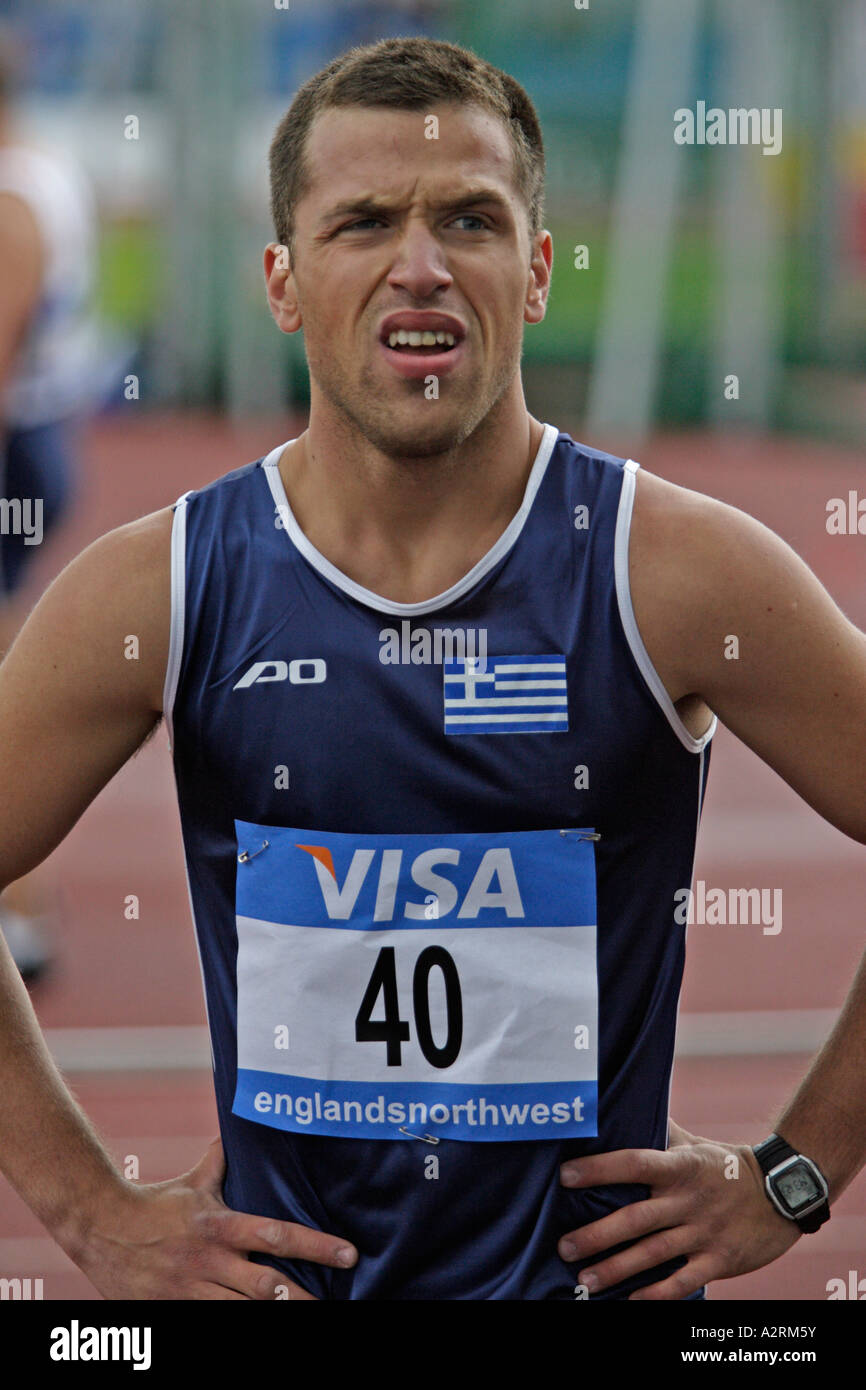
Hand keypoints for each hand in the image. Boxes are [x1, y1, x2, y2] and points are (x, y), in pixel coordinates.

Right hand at [66, 1137, 357, 1299]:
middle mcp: (210, 1260)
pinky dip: (233, 1327)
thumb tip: (239, 1132)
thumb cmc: (153, 1203)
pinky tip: (259, 1333)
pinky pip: (209, 1323)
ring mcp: (190, 1290)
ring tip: (306, 1320)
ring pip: (241, 1313)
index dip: (316, 1245)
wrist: (99, 1226)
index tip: (349, 1254)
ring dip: (274, 1318)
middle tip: (334, 1305)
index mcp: (220, 1226)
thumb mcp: (193, 1182)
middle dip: (303, 1298)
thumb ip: (221, 1162)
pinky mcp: (172, 1311)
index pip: (277, 1235)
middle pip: (267, 1286)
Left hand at [558, 1120, 800, 1298]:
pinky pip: (684, 1281)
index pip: (634, 1163)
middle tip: (564, 1247)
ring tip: (585, 1280)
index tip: (565, 1176)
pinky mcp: (719, 1260)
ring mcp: (704, 1233)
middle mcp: (689, 1200)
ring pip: (654, 1254)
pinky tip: (632, 1300)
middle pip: (636, 1219)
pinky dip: (658, 1293)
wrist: (783, 1193)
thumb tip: (630, 1102)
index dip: (599, 1169)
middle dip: (597, 1235)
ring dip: (617, 1268)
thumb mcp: (696, 1145)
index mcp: (680, 1167)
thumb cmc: (729, 1166)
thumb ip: (662, 1132)